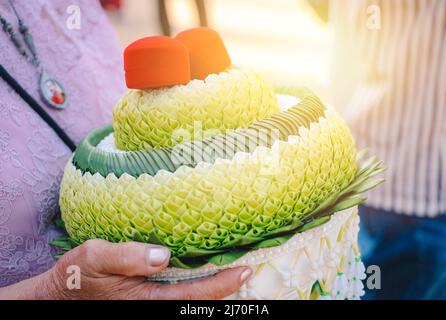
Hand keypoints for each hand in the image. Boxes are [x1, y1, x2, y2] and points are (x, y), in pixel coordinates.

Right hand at [0, 239, 251, 299]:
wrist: (60, 297)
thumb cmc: (77, 277)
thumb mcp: (94, 257)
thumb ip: (127, 257)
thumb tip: (163, 255)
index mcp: (147, 299)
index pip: (194, 295)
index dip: (222, 284)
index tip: (244, 270)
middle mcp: (154, 306)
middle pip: (199, 302)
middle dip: (226, 289)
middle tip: (248, 268)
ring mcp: (152, 304)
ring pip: (191, 301)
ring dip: (215, 288)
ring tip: (235, 268)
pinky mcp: (148, 299)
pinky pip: (180, 295)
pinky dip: (198, 286)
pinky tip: (207, 271)